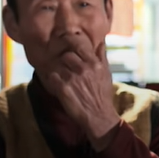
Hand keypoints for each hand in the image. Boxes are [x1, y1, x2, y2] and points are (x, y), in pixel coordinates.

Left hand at [46, 35, 119, 149]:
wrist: (99, 117)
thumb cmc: (103, 95)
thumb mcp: (107, 73)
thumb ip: (102, 56)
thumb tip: (101, 41)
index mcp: (94, 63)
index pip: (78, 44)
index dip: (71, 43)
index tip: (67, 44)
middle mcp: (83, 69)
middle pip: (66, 55)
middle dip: (64, 60)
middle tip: (65, 66)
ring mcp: (72, 78)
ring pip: (58, 65)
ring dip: (58, 70)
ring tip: (61, 76)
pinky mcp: (63, 89)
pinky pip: (51, 76)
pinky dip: (53, 79)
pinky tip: (57, 84)